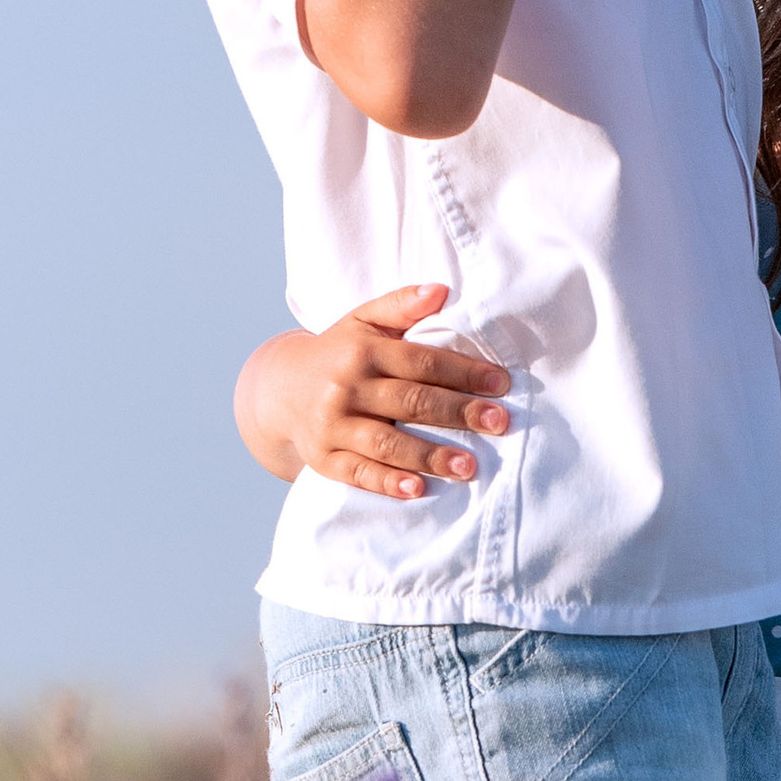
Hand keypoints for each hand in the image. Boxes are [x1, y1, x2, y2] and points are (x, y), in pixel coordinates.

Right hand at [235, 286, 511, 500]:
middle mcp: (346, 387)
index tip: (500, 384)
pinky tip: (418, 490)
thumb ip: (402, 305)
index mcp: (363, 351)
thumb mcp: (363, 321)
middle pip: (411, 401)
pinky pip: (358, 473)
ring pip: (387, 442)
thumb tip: (442, 290)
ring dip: (430, 455)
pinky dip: (387, 483)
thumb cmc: (339, 353)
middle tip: (499, 422)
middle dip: (458, 412)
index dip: (463, 372)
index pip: (421, 360)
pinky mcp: (324, 458)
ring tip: (469, 466)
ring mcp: (333, 425)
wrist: (280, 390)